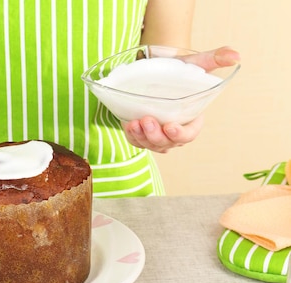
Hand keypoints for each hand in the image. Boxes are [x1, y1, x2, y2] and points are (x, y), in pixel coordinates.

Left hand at [122, 46, 239, 152]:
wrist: (154, 69)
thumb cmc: (178, 69)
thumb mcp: (195, 63)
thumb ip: (214, 59)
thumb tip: (235, 56)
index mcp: (191, 120)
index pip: (189, 134)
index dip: (180, 134)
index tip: (170, 127)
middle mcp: (174, 131)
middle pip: (167, 143)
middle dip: (156, 136)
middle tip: (148, 120)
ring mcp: (156, 135)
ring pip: (150, 144)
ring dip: (142, 137)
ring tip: (135, 123)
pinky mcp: (141, 134)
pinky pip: (136, 141)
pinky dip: (133, 136)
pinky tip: (129, 125)